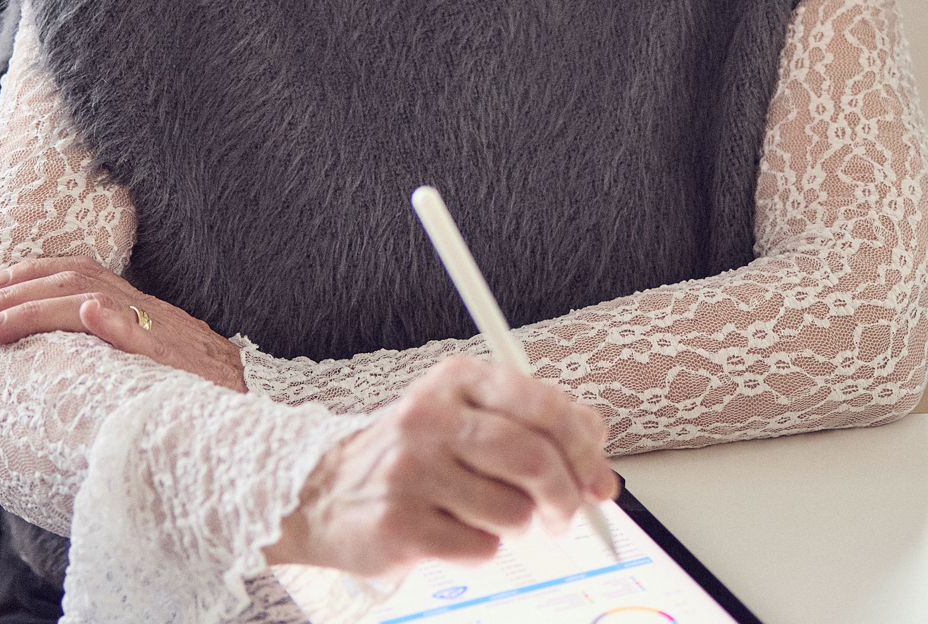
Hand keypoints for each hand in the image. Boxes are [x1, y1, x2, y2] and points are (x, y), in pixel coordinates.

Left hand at [0, 255, 246, 392]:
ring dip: (39, 307)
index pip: (80, 275)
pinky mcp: (180, 362)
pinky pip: (147, 336)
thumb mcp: (159, 363)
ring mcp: (164, 336)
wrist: (259, 412)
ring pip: (95, 303)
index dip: (31, 277)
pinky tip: (88, 312)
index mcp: (142, 313)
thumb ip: (122, 347)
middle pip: (76, 283)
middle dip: (12, 297)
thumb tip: (76, 341)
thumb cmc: (207, 396)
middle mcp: (150, 314)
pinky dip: (116, 321)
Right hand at [264, 354, 614, 574]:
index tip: (596, 475)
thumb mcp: (470, 417)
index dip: (583, 446)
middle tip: (564, 512)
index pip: (543, 405)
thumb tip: (600, 462)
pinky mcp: (400, 524)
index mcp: (456, 379)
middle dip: (564, 494)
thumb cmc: (415, 453)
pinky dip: (480, 547)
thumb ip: (537, 427)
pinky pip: (480, 547)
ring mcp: (412, 470)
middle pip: (534, 457)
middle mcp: (431, 416)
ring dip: (515, 522)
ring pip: (513, 511)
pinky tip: (452, 529)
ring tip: (483, 511)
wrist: (327, 492)